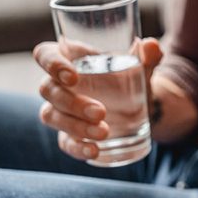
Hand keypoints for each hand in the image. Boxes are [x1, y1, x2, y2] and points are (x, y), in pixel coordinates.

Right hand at [33, 38, 161, 160]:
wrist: (142, 106)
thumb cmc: (132, 78)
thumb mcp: (142, 67)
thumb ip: (148, 56)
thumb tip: (151, 46)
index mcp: (72, 59)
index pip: (45, 54)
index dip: (51, 63)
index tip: (72, 77)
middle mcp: (60, 84)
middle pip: (48, 90)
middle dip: (72, 103)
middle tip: (101, 112)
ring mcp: (62, 110)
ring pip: (51, 116)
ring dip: (75, 126)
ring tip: (105, 132)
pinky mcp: (70, 134)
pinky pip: (65, 142)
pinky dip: (77, 148)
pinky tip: (95, 151)